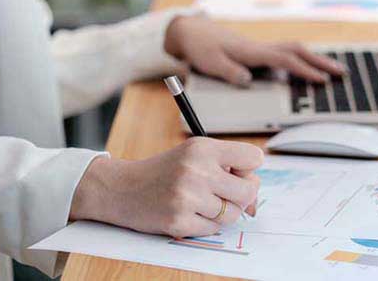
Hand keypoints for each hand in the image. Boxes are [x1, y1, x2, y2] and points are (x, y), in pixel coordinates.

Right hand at [70, 137, 263, 237]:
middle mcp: (197, 170)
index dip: (249, 169)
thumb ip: (228, 169)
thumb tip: (254, 204)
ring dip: (222, 213)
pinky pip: (213, 229)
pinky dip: (206, 224)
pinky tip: (190, 213)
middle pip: (248, 190)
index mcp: (203, 148)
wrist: (123, 188)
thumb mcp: (194, 156)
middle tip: (222, 193)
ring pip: (232, 214)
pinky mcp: (179, 221)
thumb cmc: (165, 172)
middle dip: (241, 195)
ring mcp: (187, 197)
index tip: (236, 173)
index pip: (254, 158)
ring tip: (203, 202)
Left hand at [164, 15, 344, 85]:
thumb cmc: (200, 48)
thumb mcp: (210, 63)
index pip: (285, 60)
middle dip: (321, 62)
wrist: (191, 31)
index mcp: (251, 52)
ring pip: (295, 50)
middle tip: (342, 73)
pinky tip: (310, 68)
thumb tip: (248, 79)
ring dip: (315, 59)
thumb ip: (229, 72)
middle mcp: (260, 48)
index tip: (322, 81)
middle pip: (298, 50)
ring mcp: (261, 48)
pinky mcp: (258, 51)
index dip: (304, 71)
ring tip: (334, 70)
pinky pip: (287, 54)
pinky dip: (303, 59)